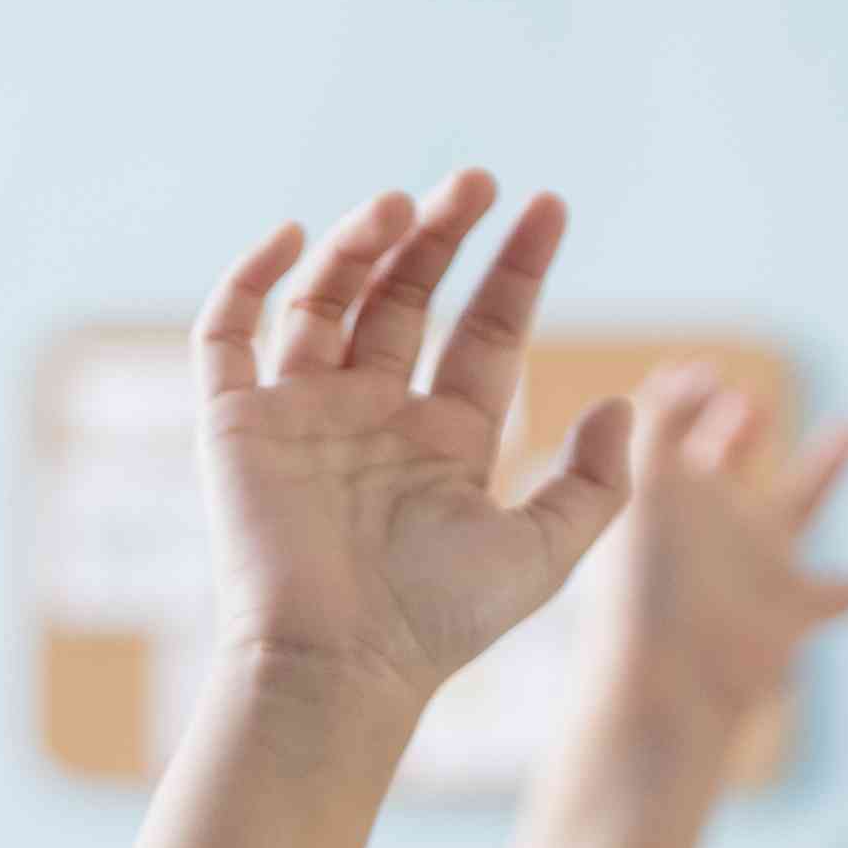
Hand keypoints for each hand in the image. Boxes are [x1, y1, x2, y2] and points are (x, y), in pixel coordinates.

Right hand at [193, 170, 635, 709]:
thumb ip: (595, 483)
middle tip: (477, 180)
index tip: (548, 206)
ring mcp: (302, 415)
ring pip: (326, 297)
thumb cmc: (435, 625)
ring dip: (361, 242)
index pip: (485, 329)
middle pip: (408, 295)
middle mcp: (374, 416)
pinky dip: (249, 276)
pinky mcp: (235, 424)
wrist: (334, 667)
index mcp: (445, 440)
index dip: (516, 267)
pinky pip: (228, 332)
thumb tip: (620, 402)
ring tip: (400, 206)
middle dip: (441, 233)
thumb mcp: (544, 554)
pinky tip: (291, 233)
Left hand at [572, 368, 847, 781]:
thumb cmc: (645, 595)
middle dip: (741, 429)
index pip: (675, 436)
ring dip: (828, 468)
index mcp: (669, 499)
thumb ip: (661, 424)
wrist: (670, 690)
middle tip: (751, 403)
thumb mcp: (647, 490)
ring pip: (802, 505)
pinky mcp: (796, 612)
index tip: (704, 374)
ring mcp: (758, 568)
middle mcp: (713, 529)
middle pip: (731, 464)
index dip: (684, 402)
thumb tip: (691, 370)